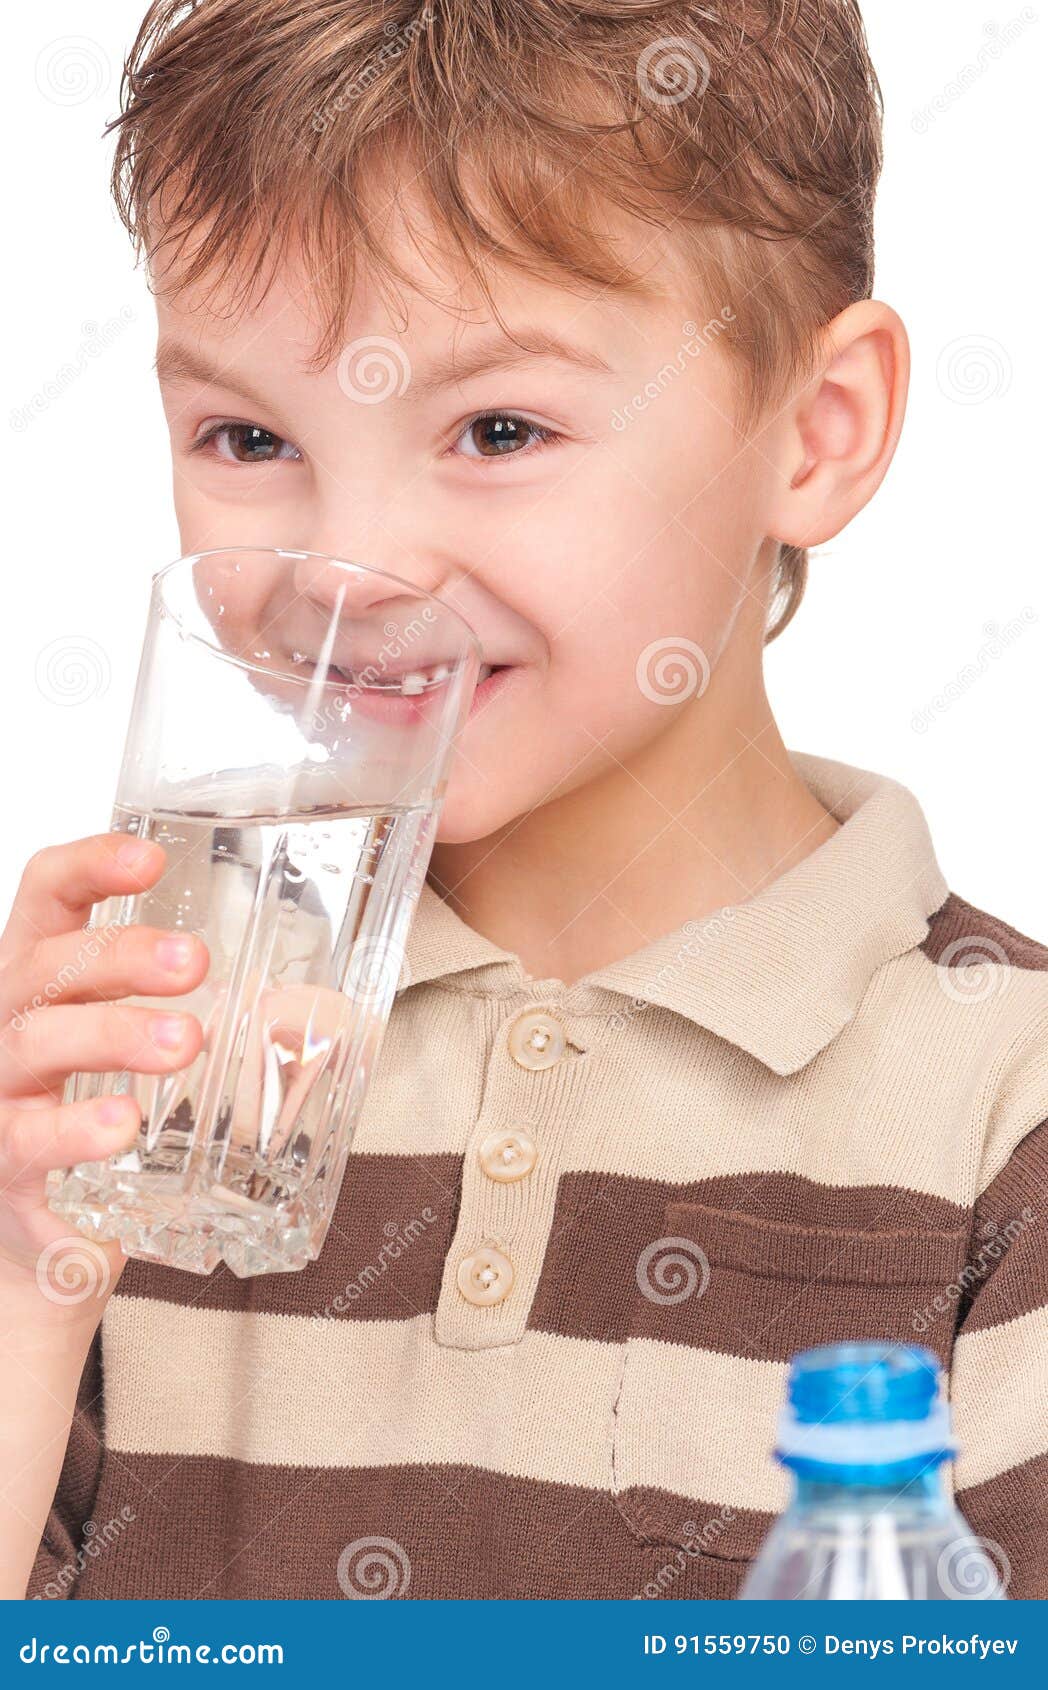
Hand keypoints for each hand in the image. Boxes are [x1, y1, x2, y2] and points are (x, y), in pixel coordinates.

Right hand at [0, 833, 207, 1312]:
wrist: (41, 1231)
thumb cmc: (85, 1109)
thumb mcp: (120, 1040)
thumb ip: (186, 1009)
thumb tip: (319, 998)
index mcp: (38, 976)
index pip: (48, 895)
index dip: (90, 866)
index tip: (151, 859)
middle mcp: (5, 1024)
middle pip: (48, 965)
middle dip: (124, 956)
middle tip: (198, 963)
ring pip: (37, 1044)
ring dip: (114, 1034)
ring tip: (183, 1042)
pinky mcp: (5, 1168)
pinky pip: (29, 1143)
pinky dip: (76, 1135)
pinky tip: (122, 1130)